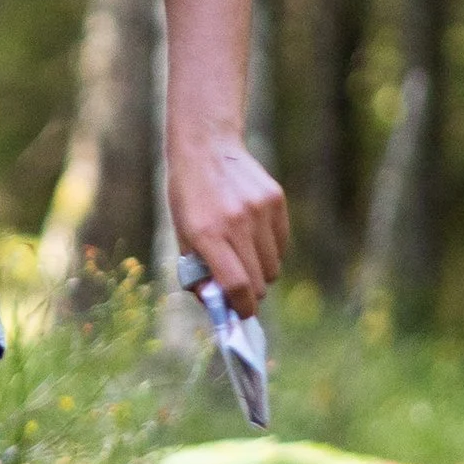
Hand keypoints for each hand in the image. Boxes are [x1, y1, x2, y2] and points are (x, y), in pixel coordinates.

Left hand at [167, 130, 288, 317]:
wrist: (207, 149)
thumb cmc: (189, 197)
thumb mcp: (182, 234)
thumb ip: (198, 270)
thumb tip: (218, 305)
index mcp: (207, 234)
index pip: (236, 286)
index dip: (241, 308)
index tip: (240, 315)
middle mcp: (236, 223)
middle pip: (260, 281)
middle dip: (250, 293)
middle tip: (240, 289)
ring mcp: (260, 211)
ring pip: (274, 266)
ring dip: (261, 271)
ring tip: (243, 255)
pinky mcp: (276, 201)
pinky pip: (282, 244)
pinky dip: (270, 250)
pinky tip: (252, 234)